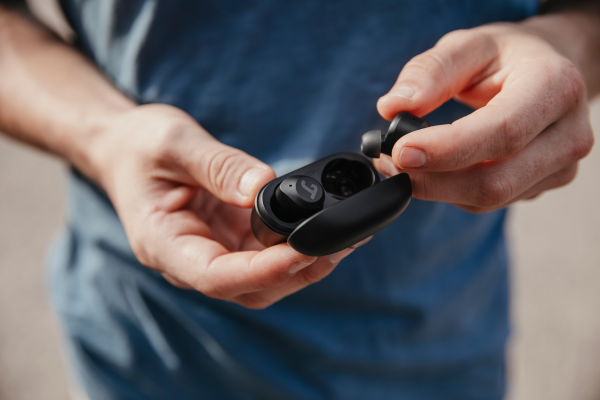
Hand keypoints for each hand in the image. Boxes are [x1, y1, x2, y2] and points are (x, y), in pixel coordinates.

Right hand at [94, 104, 360, 307]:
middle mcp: (189, 259)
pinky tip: (326, 229)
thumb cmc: (139, 146)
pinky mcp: (230, 241)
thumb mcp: (173, 144)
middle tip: (339, 243)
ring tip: (344, 237)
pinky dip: (299, 246)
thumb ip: (217, 167)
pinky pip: (267, 255)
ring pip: (264, 278)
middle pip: (249, 287)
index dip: (263, 271)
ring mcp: (212, 253)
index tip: (304, 251)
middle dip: (296, 271)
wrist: (126, 149)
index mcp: (164, 244)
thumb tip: (264, 187)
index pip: (216, 277)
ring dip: (305, 263)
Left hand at [375, 18, 594, 212]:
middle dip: (432, 179)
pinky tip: (429, 171)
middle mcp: (568, 134)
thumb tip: (392, 107)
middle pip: (495, 180)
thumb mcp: (467, 46)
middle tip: (389, 163)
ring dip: (435, 188)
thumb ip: (430, 72)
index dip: (447, 149)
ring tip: (400, 163)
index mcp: (554, 88)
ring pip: (488, 198)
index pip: (502, 132)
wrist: (544, 73)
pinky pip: (488, 201)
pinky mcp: (542, 186)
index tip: (401, 151)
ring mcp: (559, 167)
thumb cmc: (505, 58)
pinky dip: (449, 191)